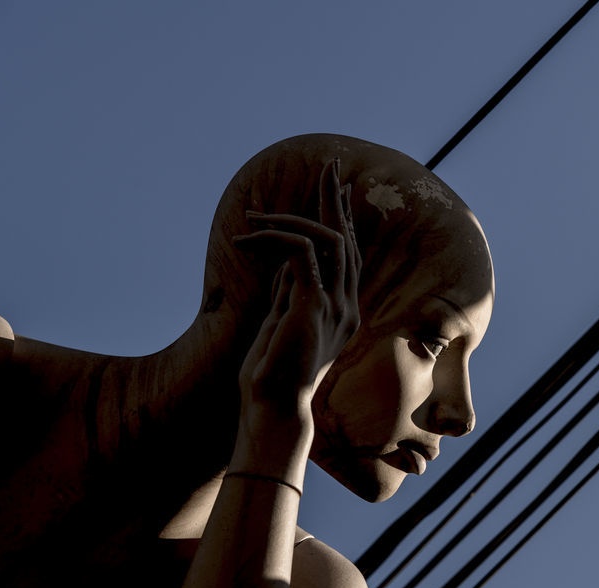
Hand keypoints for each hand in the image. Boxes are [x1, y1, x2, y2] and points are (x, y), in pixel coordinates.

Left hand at [233, 158, 361, 419]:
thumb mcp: (281, 324)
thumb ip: (290, 293)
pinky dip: (276, 235)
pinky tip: (248, 236)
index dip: (343, 220)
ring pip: (329, 237)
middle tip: (329, 168)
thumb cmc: (271, 376)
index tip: (335, 192)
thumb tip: (285, 262)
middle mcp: (346, 306)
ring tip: (258, 210)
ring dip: (294, 215)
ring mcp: (334, 305)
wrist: (274, 408)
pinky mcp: (312, 304)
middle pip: (349, 239)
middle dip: (335, 200)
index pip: (350, 256)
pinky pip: (303, 250)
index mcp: (342, 312)